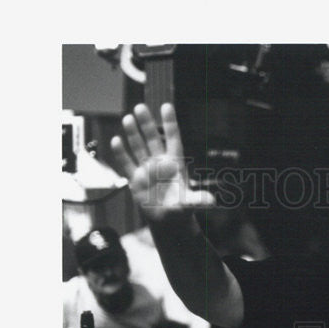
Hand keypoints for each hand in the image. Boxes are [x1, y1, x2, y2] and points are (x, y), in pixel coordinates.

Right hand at [110, 103, 214, 220]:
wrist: (166, 221)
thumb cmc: (180, 210)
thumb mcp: (189, 204)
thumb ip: (198, 200)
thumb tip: (212, 200)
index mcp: (175, 164)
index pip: (173, 139)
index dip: (170, 123)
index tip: (166, 106)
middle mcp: (160, 163)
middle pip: (153, 139)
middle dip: (147, 124)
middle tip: (140, 107)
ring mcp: (147, 169)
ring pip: (139, 147)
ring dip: (133, 134)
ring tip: (128, 118)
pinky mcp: (136, 179)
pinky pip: (127, 163)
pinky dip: (121, 153)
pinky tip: (116, 141)